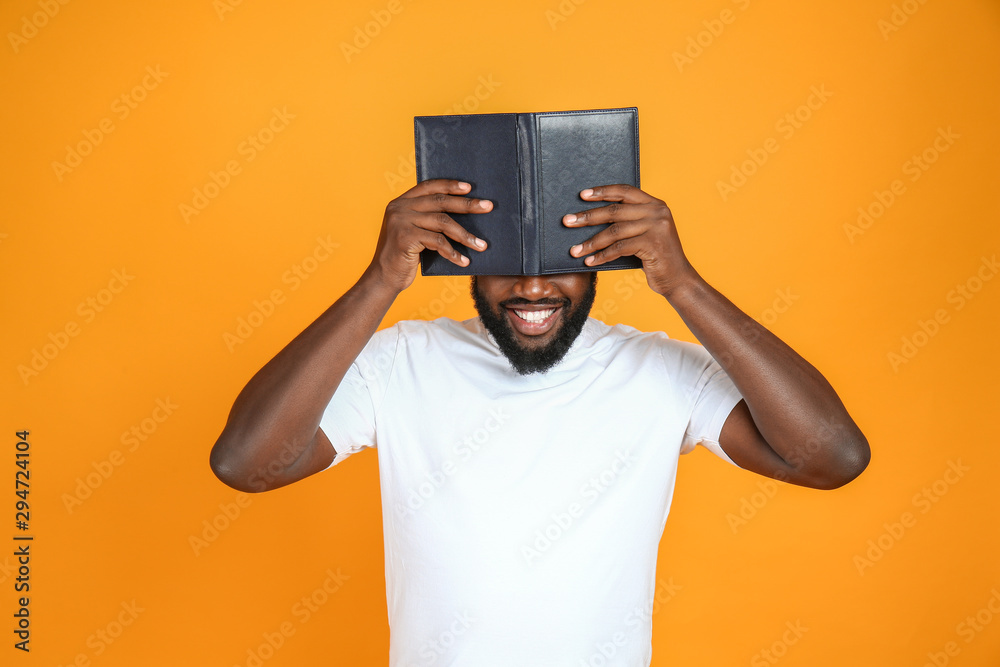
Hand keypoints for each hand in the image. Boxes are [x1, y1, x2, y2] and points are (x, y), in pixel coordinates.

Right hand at [367, 179, 490, 292]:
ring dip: (465, 235)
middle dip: (467, 205)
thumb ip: (428, 219)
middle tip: (488, 207)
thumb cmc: (405, 256)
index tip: (470, 187)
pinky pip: (437, 242)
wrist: (384, 277)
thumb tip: (462, 212)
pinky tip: (464, 261)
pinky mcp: (405, 238)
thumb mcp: (414, 232)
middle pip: (440, 201)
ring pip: (442, 222)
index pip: (429, 186)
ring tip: (482, 245)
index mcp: (401, 202)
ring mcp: (401, 221)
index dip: (450, 185)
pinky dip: (453, 253)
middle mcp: (399, 207)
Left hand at [563, 184, 695, 296]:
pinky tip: (590, 262)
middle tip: (567, 221)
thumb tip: (593, 218)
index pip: (625, 191)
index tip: (582, 195)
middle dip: (588, 217)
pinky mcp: (652, 244)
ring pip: (614, 231)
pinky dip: (602, 256)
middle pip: (615, 210)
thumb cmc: (656, 257)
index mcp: (655, 204)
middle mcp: (657, 211)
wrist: (678, 279)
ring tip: (575, 250)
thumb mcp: (645, 233)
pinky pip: (619, 248)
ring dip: (591, 242)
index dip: (603, 192)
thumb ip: (630, 221)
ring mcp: (656, 227)